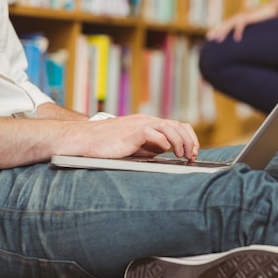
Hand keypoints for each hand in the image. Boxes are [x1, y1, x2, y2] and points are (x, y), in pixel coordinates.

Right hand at [66, 114, 199, 161]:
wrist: (84, 139)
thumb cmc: (106, 145)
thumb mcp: (133, 146)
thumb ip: (148, 146)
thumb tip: (163, 152)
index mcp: (147, 123)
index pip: (176, 125)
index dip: (188, 137)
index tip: (193, 152)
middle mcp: (146, 121)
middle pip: (177, 125)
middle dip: (190, 141)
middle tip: (192, 156)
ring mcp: (139, 125)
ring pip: (169, 127)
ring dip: (181, 142)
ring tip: (182, 155)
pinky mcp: (131, 132)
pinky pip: (153, 132)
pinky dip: (163, 141)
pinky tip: (166, 151)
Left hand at [206, 0, 277, 41]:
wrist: (273, 6)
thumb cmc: (265, 17)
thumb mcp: (254, 25)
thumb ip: (248, 30)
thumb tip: (244, 39)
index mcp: (238, 17)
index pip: (224, 23)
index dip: (217, 29)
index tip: (210, 36)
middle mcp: (238, 15)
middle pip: (224, 23)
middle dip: (216, 31)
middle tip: (208, 38)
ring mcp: (243, 15)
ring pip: (229, 24)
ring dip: (223, 32)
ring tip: (218, 40)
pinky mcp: (249, 16)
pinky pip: (241, 24)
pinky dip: (238, 31)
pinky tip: (237, 39)